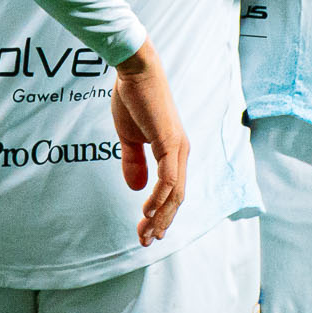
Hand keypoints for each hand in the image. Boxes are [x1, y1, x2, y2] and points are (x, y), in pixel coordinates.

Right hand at [109, 40, 185, 245]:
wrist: (135, 71)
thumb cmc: (133, 99)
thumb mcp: (130, 137)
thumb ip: (134, 162)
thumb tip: (135, 189)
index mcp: (173, 151)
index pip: (172, 191)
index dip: (160, 214)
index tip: (145, 232)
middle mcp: (181, 152)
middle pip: (177, 198)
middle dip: (162, 222)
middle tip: (146, 241)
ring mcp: (178, 148)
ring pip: (175, 193)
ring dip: (160, 216)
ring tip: (146, 233)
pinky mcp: (170, 142)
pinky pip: (168, 178)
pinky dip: (159, 198)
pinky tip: (146, 211)